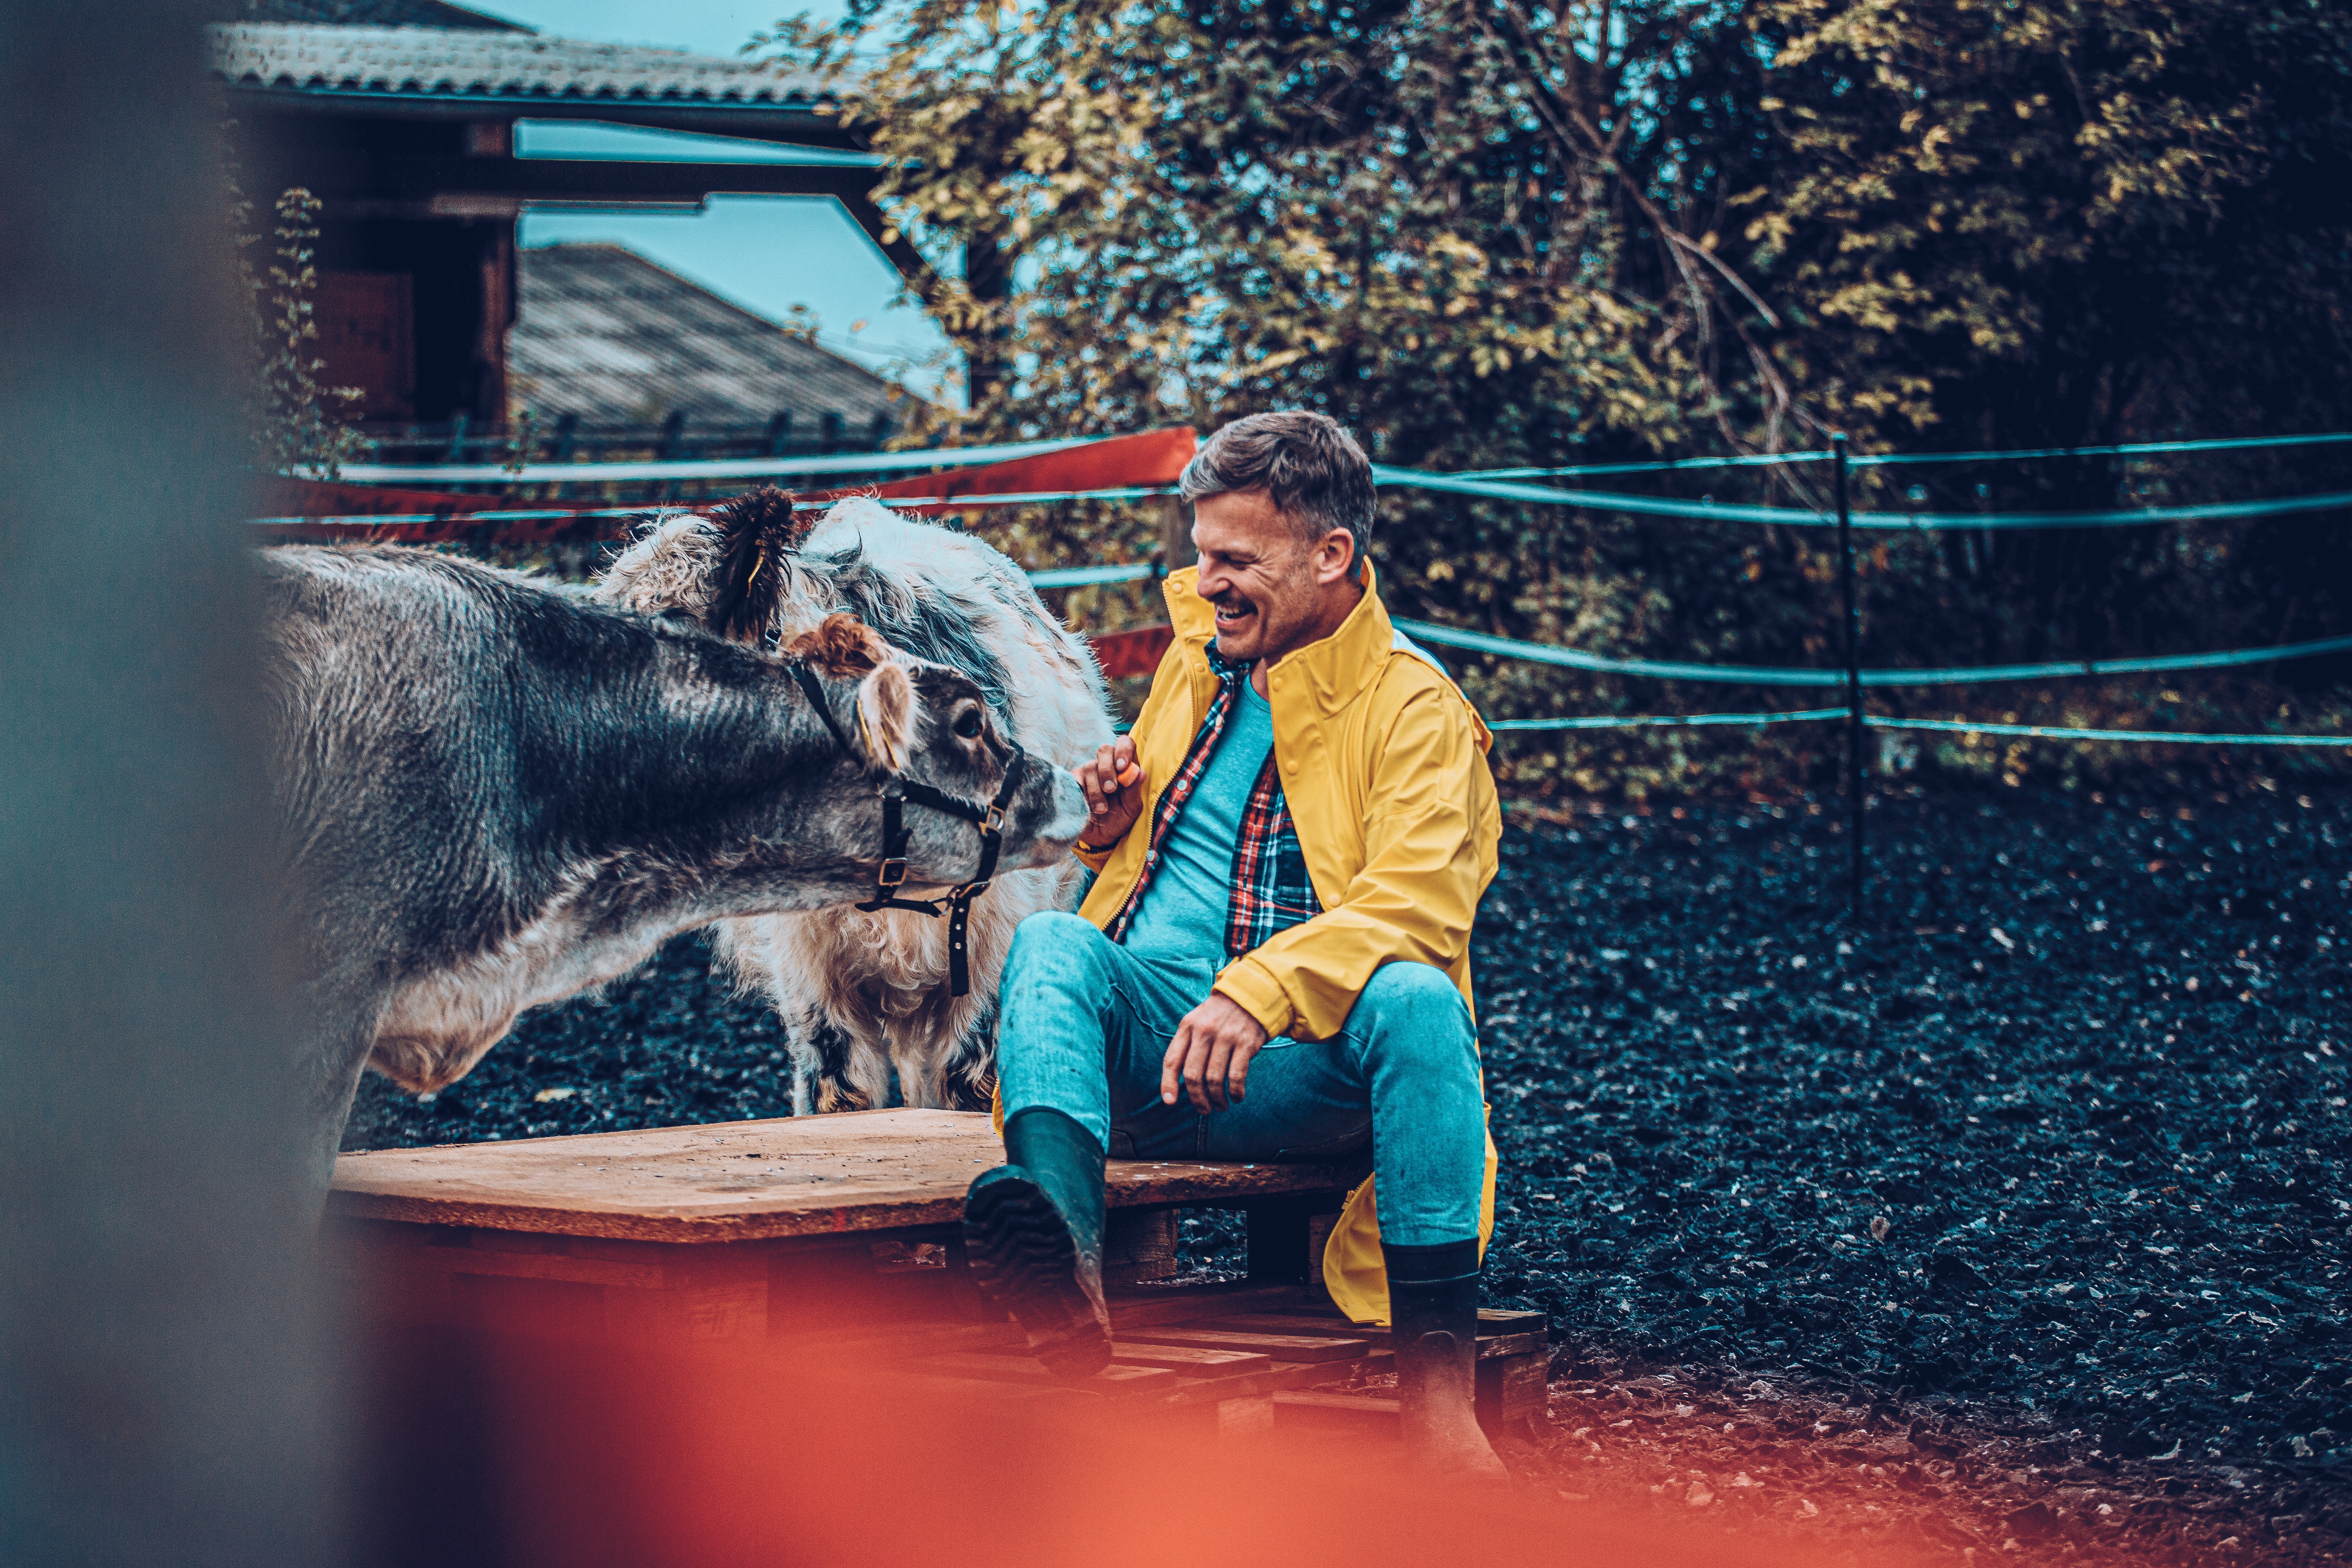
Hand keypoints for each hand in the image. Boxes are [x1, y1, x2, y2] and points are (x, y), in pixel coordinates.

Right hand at [1075, 735, 1143, 847]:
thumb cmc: (1119, 820)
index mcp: (1125, 767)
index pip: (1125, 743)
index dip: (1123, 749)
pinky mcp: (1074, 781)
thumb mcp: (1131, 809)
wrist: (1100, 837)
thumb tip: (1140, 772)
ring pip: (1089, 766)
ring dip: (1096, 789)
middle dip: (1107, 769)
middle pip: (1104, 749)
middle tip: (1111, 789)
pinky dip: (1081, 790)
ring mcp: (1089, 772)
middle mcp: (1107, 765)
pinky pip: (1075, 777)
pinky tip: (1086, 804)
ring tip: (1102, 809)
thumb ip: (1134, 791)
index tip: (1123, 767)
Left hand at [1161, 992, 1269, 1112]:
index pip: (1172, 1059)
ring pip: (1214, 1078)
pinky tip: (1237, 1097)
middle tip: (1203, 1109)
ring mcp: (1226, 1037)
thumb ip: (1185, 1045)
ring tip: (1221, 1106)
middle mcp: (1204, 1031)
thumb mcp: (1196, 1021)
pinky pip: (1236, 1075)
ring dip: (1217, 1099)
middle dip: (1197, 1098)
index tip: (1170, 1101)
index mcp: (1187, 1027)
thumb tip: (1177, 1080)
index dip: (1168, 1083)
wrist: (1249, 994)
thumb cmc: (1218, 1014)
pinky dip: (1236, 1092)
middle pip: (1193, 1074)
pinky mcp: (1246, 1043)